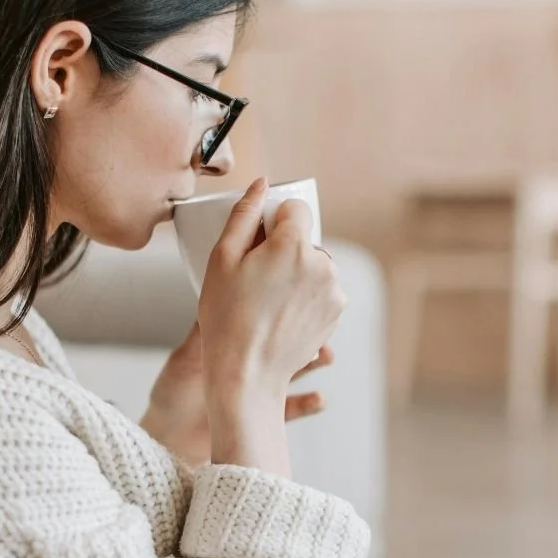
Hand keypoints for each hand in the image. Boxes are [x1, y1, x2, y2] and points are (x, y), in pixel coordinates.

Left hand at [140, 320, 333, 466]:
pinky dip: (310, 403)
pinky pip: (295, 408)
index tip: (296, 301)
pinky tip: (320, 398)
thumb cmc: (171, 394)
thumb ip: (200, 335)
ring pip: (296, 370)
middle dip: (306, 332)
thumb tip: (215, 296)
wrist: (168, 437)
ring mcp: (261, 389)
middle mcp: (251, 363)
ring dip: (314, 362)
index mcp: (234, 344)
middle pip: (286, 341)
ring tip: (326, 356)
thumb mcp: (184, 360)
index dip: (280, 310)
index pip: (263, 321)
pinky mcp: (266, 416)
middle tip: (320, 325)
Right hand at [198, 177, 346, 407]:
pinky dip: (305, 296)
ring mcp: (333, 291)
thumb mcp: (221, 260)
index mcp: (294, 246)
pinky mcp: (336, 313)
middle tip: (256, 281)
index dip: (273, 224)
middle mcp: (322, 265)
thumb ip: (243, 215)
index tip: (257, 248)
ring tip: (268, 302)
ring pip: (313, 265)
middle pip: (305, 239)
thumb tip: (261, 184)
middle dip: (285, 251)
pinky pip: (321, 289)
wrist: (247, 373)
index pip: (294, 209)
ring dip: (296, 274)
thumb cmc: (227, 318)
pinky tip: (281, 315)